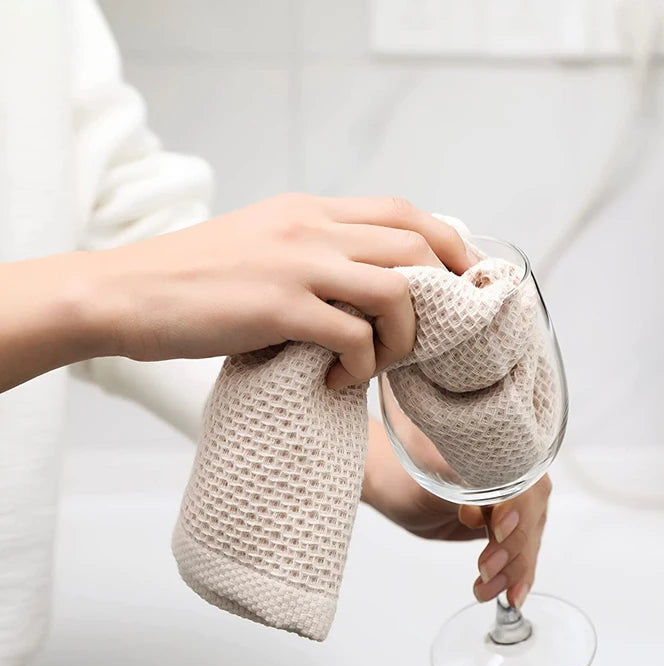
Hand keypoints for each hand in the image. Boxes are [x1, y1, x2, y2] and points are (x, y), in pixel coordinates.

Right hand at [86, 194, 472, 385]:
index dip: (446, 242)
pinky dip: (362, 365)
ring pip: (396, 289)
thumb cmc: (189, 279)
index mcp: (307, 210)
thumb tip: (359, 284)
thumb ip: (309, 251)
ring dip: (404, 336)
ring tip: (379, 364)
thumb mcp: (260, 245)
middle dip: (442, 293)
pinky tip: (339, 379)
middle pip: (414, 245)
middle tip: (435, 334)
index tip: (461, 279)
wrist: (123, 292)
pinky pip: (354, 336)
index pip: (401, 211)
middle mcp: (309, 228)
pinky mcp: (277, 306)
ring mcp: (295, 264)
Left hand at [363, 419, 551, 607]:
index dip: (516, 507)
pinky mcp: (506, 526)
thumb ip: (457, 491)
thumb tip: (476, 505)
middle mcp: (514, 473)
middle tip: (485, 569)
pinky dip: (516, 574)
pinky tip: (512, 594)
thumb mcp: (427, 483)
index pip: (521, 481)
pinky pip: (520, 551)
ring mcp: (514, 502)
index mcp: (498, 451)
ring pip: (527, 538)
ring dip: (512, 569)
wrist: (391, 484)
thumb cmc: (403, 475)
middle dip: (512, 547)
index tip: (498, 529)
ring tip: (485, 590)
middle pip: (530, 513)